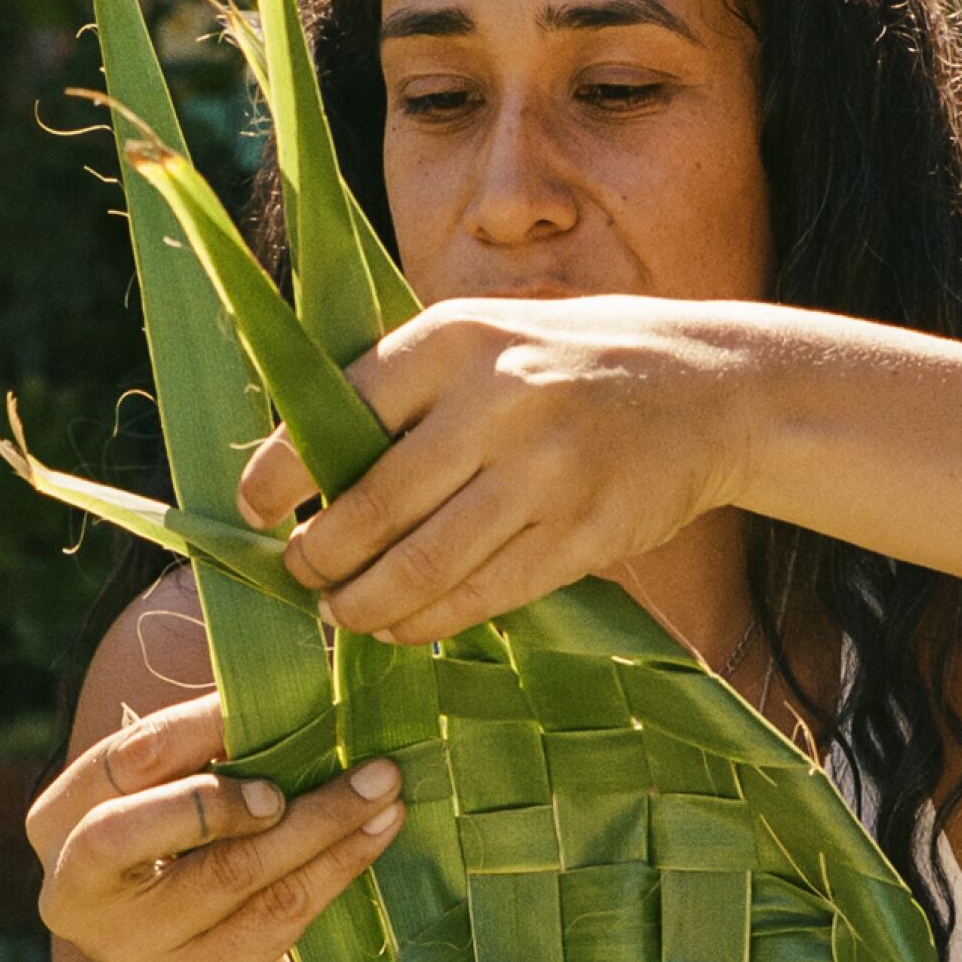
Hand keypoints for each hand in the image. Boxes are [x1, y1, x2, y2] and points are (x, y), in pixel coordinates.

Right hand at [28, 691, 405, 961]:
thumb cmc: (178, 860)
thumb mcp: (161, 804)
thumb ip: (196, 753)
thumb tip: (291, 686)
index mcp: (59, 824)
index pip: (115, 765)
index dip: (188, 731)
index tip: (252, 707)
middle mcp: (78, 892)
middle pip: (140, 830)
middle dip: (220, 796)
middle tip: (291, 774)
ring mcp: (140, 945)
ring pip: (235, 870)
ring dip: (321, 818)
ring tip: (381, 782)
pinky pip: (284, 910)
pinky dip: (340, 861)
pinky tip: (380, 827)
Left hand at [238, 295, 748, 642]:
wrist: (709, 388)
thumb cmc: (571, 362)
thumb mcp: (489, 336)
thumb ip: (408, 386)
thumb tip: (300, 461)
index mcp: (456, 338)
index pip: (338, 411)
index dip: (279, 473)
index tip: (252, 507)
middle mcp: (498, 400)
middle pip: (370, 508)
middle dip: (316, 557)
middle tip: (299, 573)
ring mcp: (544, 473)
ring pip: (420, 567)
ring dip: (363, 604)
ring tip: (342, 611)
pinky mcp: (581, 535)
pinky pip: (481, 596)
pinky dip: (427, 622)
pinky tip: (402, 625)